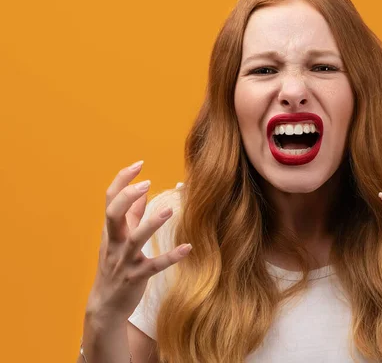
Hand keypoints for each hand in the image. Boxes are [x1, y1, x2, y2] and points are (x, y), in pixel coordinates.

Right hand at [86, 160, 191, 325]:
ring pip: (134, 239)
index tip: (138, 164)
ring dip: (151, 224)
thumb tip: (140, 191)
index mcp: (110, 230)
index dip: (121, 180)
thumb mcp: (118, 238)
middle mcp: (114, 243)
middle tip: (145, 183)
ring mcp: (123, 260)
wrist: (105, 305)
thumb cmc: (114, 266)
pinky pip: (153, 266)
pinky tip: (187, 248)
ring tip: (170, 210)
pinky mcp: (136, 277)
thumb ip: (131, 215)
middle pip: (112, 214)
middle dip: (126, 196)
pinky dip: (170, 256)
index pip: (110, 199)